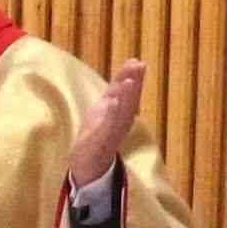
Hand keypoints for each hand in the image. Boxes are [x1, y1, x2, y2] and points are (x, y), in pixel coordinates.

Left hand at [67, 57, 147, 190]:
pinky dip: (112, 114)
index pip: (130, 94)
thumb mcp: (108, 107)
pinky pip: (108, 127)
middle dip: (134, 84)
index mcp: (122, 114)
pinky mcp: (101, 143)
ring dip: (126, 97)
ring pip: (121, 113)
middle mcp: (121, 123)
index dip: (134, 78)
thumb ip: (118, 88)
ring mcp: (112, 134)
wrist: (88, 166)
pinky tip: (113, 101)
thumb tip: (132, 65)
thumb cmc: (98, 133)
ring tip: (128, 81)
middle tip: (138, 66)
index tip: (138, 62)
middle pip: (130, 101)